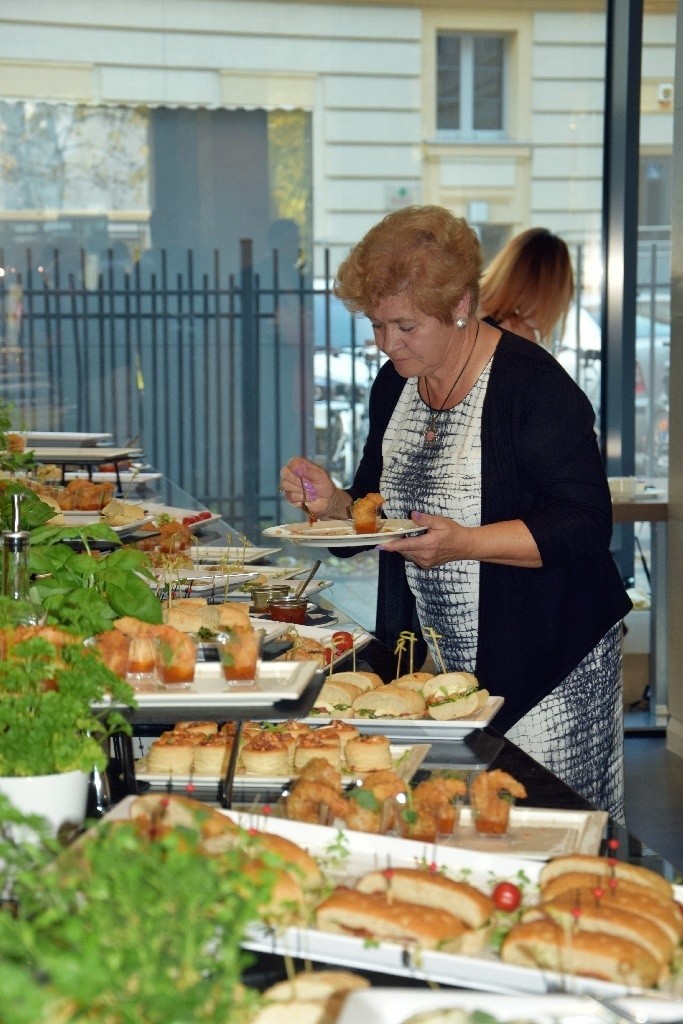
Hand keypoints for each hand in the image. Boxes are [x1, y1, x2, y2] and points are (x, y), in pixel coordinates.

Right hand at [279, 457, 337, 518]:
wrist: (326, 500)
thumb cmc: (324, 485)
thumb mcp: (321, 477)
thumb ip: (310, 472)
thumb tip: (297, 469)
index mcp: (299, 464)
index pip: (292, 463)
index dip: (298, 471)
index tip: (307, 477)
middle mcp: (291, 472)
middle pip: (285, 473)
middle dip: (298, 482)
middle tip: (309, 485)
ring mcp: (288, 484)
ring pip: (286, 486)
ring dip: (301, 491)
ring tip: (310, 491)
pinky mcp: (288, 496)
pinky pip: (290, 497)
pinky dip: (300, 498)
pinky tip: (306, 498)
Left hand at [380, 510, 541, 568]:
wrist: (465, 546)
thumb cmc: (453, 532)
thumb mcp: (441, 522)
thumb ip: (425, 519)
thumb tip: (413, 515)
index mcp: (427, 545)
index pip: (404, 545)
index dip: (391, 545)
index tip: (379, 545)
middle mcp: (424, 556)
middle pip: (404, 550)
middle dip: (396, 542)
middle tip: (389, 534)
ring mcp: (425, 562)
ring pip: (408, 554)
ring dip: (404, 546)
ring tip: (406, 536)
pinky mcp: (427, 564)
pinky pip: (413, 557)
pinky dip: (411, 550)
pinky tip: (417, 542)